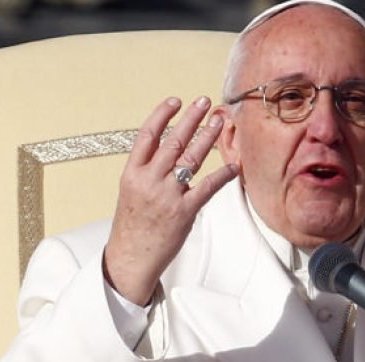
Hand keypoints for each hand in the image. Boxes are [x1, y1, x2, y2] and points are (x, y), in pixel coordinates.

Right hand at [104, 96, 238, 304]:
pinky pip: (207, 187)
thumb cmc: (132, 225)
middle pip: (173, 140)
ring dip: (207, 137)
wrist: (131, 257)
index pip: (147, 135)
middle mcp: (149, 180)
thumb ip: (146, 170)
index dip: (162, 115)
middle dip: (191, 118)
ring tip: (219, 122)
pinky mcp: (184, 212)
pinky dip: (222, 175)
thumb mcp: (131, 191)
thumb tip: (165, 148)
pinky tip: (234, 166)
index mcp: (132, 173)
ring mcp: (167, 195)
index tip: (175, 101)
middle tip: (204, 101)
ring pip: (191, 158)